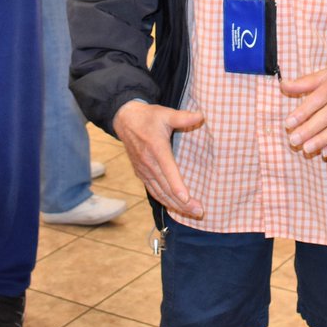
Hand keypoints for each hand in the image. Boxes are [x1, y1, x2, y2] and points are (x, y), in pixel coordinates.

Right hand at [113, 100, 204, 217]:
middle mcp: (148, 164)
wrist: (125, 120)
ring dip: (175, 205)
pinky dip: (164, 201)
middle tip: (199, 211)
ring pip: (159, 193)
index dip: (177, 186)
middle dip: (182, 202)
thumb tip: (201, 116)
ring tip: (192, 213)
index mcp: (156, 149)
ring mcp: (144, 171)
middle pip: (166, 187)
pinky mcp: (141, 173)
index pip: (168, 171)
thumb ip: (182, 117)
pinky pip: (153, 191)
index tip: (186, 199)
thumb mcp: (166, 113)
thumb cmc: (149, 117)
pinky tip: (175, 207)